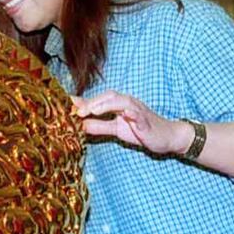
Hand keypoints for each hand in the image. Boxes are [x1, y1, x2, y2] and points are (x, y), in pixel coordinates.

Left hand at [72, 90, 191, 154]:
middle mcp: (127, 103)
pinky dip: (130, 113)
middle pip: (108, 96)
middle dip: (91, 102)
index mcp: (118, 105)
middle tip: (77, 112)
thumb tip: (81, 126)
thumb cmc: (141, 131)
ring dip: (105, 104)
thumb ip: (100, 126)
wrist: (167, 137)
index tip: (67, 105)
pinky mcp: (146, 120)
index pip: (99, 100)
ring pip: (121, 101)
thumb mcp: (116, 130)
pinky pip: (137, 114)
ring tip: (92, 111)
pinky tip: (123, 114)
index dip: (83, 101)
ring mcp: (137, 110)